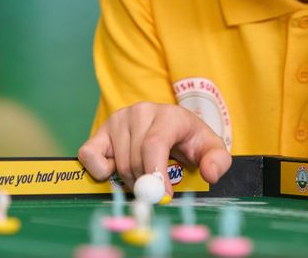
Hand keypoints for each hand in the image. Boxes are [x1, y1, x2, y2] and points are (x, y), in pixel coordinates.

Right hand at [77, 102, 231, 194]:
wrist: (172, 129)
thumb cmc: (190, 141)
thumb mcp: (210, 149)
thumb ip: (217, 161)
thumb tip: (210, 174)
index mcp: (169, 115)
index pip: (154, 145)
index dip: (156, 174)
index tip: (163, 196)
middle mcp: (142, 111)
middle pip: (136, 159)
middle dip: (146, 183)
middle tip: (156, 190)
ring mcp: (119, 118)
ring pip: (118, 163)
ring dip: (129, 180)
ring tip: (144, 176)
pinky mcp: (101, 129)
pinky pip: (90, 156)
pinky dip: (101, 171)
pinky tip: (118, 168)